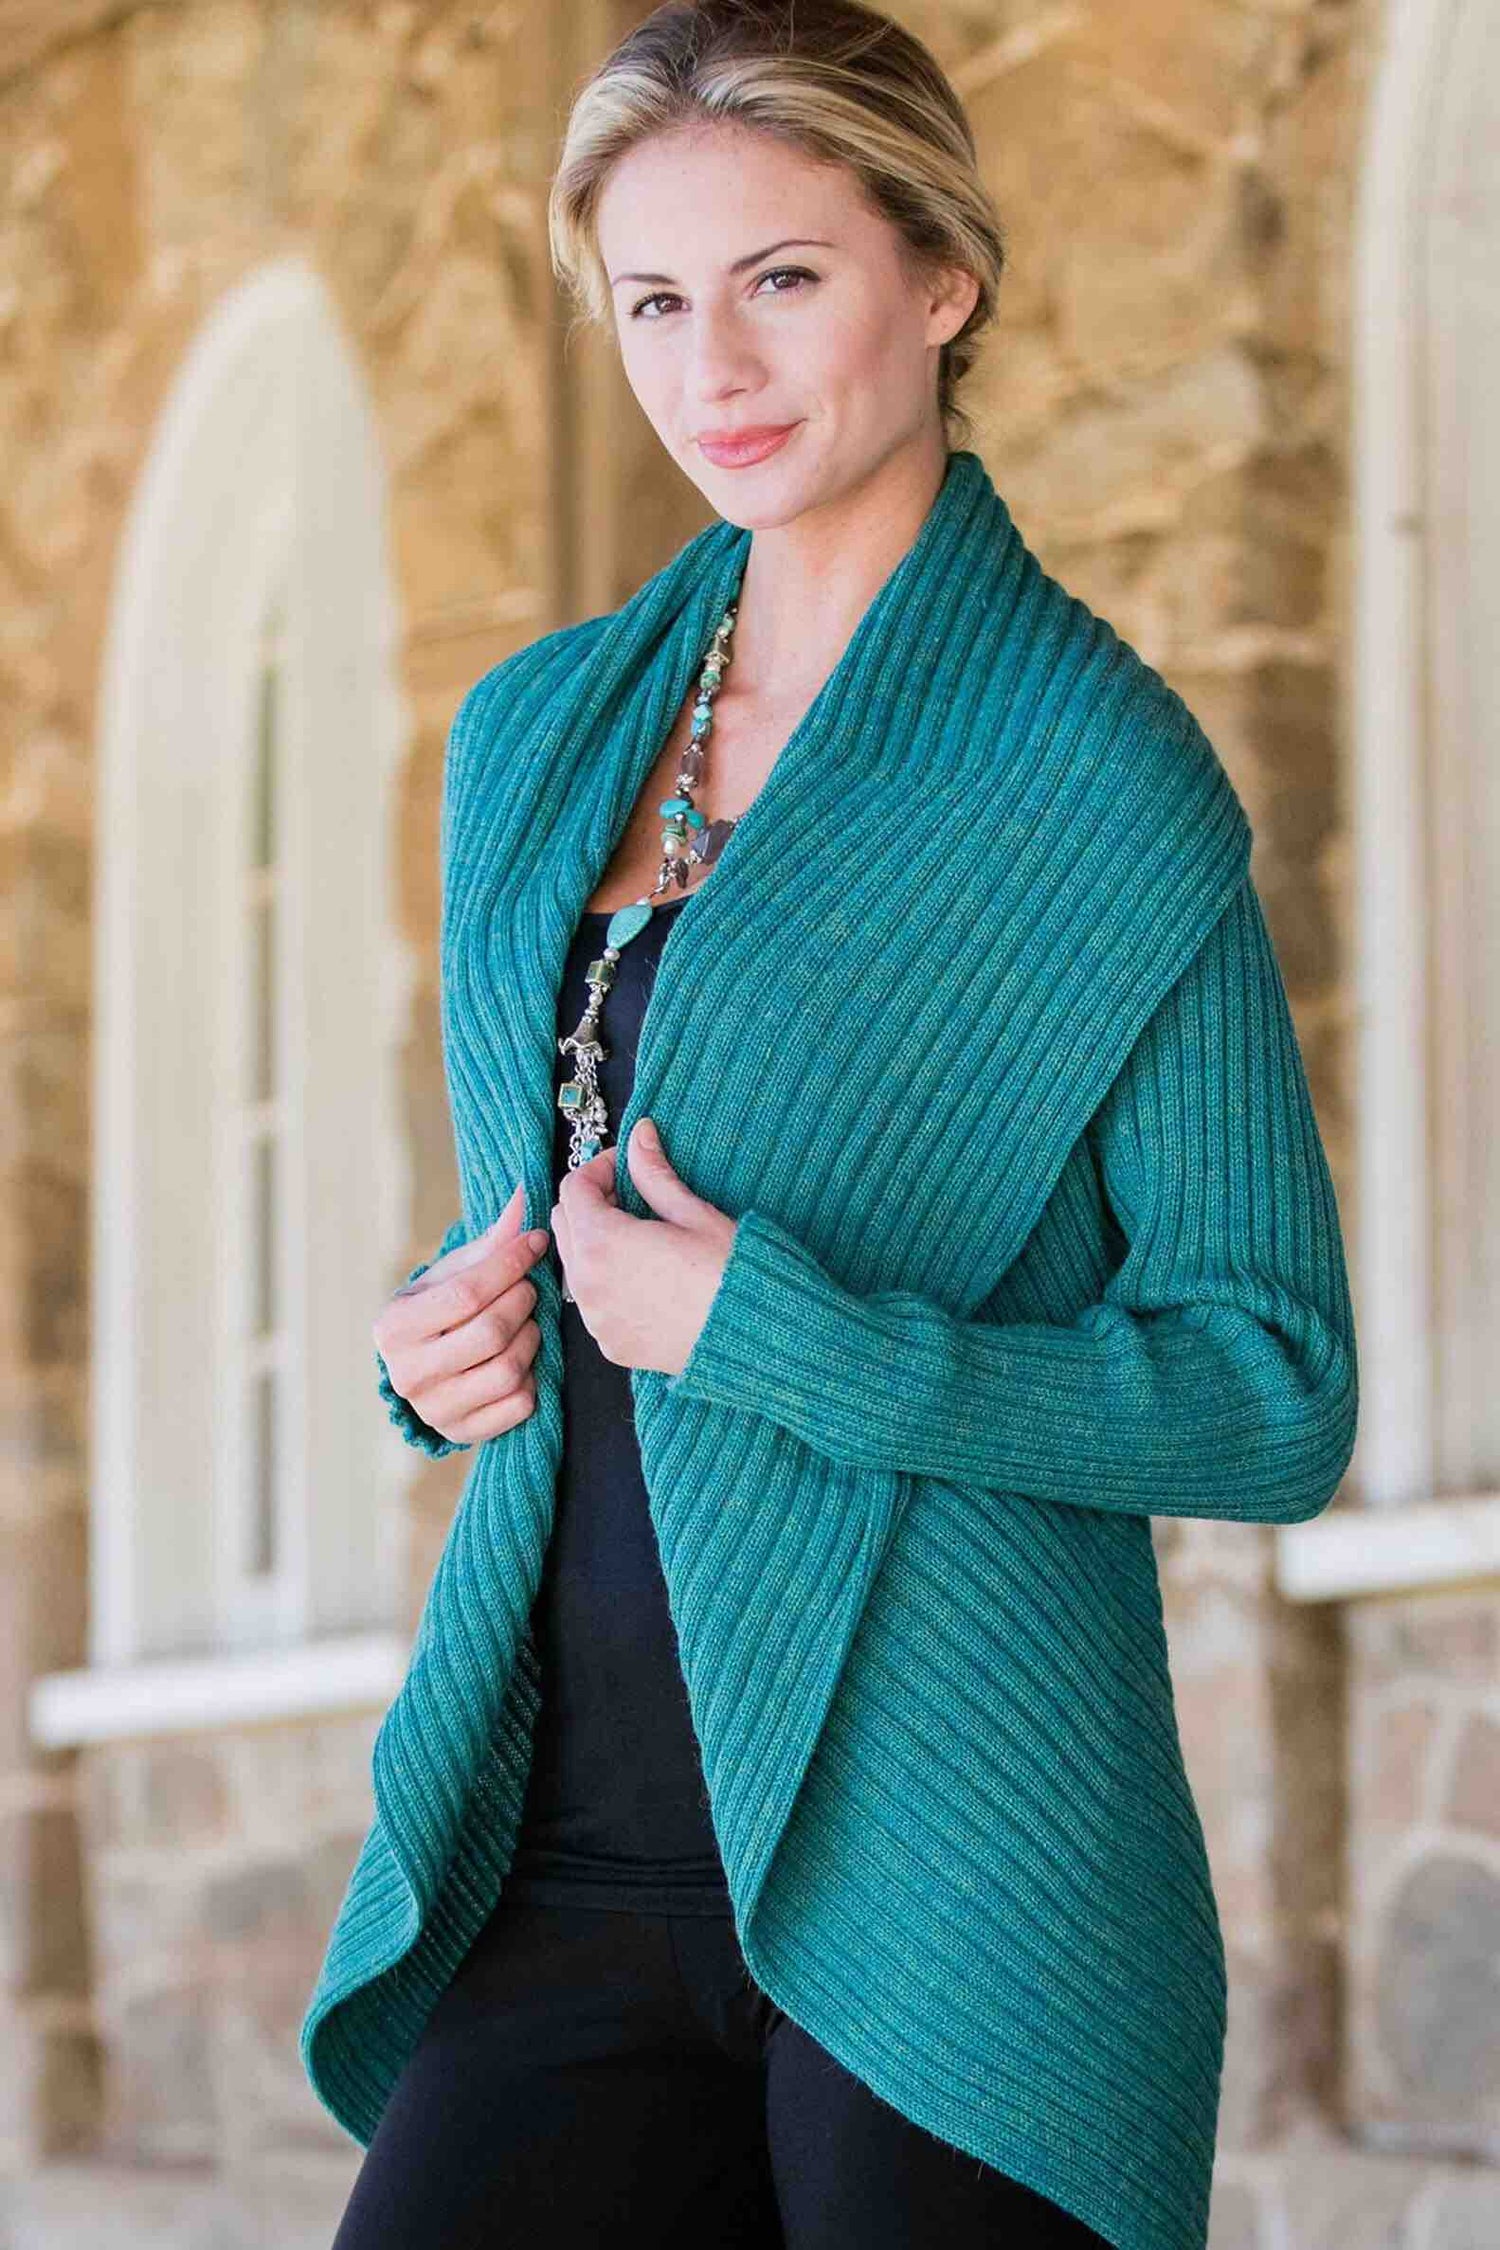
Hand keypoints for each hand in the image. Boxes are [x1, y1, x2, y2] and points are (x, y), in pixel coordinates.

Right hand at [373, 1182, 550, 1444]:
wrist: (423, 1367)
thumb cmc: (440, 1309)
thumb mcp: (454, 1274)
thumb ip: (491, 1240)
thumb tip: (527, 1192)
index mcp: (393, 1328)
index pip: (467, 1293)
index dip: (510, 1263)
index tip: (535, 1242)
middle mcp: (407, 1374)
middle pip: (490, 1332)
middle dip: (522, 1302)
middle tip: (531, 1286)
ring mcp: (435, 1410)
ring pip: (508, 1369)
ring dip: (531, 1338)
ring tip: (528, 1320)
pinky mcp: (463, 1433)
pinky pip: (519, 1404)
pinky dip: (532, 1377)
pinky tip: (524, 1358)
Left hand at [550, 1117, 736, 1375]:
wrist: (757, 1339)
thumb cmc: (731, 1274)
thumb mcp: (694, 1214)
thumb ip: (654, 1174)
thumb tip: (640, 1135)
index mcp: (604, 1243)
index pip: (574, 1189)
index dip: (598, 1169)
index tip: (625, 1166)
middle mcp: (588, 1285)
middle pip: (564, 1224)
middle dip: (590, 1203)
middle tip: (630, 1196)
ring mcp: (597, 1319)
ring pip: (574, 1265)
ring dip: (593, 1243)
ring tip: (638, 1236)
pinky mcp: (611, 1344)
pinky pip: (592, 1303)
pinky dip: (605, 1282)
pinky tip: (643, 1277)